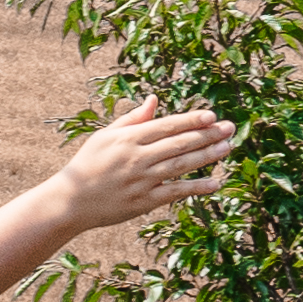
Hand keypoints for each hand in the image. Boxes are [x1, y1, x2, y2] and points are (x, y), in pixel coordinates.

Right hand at [59, 96, 233, 233]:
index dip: (190, 120)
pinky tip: (215, 183)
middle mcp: (137, 157)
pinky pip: (176, 192)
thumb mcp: (105, 136)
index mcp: (127, 138)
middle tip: (230, 128)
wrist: (72, 200)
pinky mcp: (145, 201)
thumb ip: (132, 119)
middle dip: (207, 135)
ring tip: (227, 147)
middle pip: (179, 143)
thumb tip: (154, 100)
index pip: (166, 126)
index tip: (211, 116)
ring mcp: (142, 180)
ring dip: (207, 156)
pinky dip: (196, 187)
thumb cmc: (89, 163)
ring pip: (181, 165)